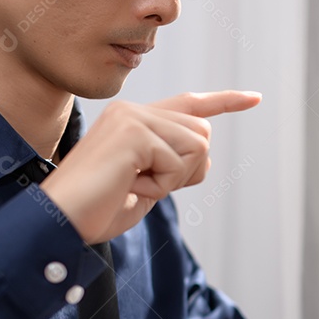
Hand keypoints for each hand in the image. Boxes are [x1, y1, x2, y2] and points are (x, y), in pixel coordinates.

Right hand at [40, 90, 261, 242]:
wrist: (63, 220)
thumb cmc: (100, 208)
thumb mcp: (148, 184)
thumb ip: (173, 164)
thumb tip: (205, 155)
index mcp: (136, 120)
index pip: (190, 105)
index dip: (225, 102)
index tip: (255, 98)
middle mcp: (134, 110)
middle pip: (203, 134)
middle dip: (187, 170)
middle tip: (146, 184)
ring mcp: (133, 117)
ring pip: (198, 146)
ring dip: (174, 178)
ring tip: (134, 184)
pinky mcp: (134, 131)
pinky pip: (180, 161)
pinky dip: (163, 184)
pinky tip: (131, 185)